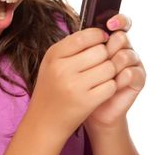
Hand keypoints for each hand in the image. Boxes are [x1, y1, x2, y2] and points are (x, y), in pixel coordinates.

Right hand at [25, 27, 117, 143]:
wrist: (43, 122)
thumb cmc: (51, 89)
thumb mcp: (52, 63)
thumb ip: (71, 47)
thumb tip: (99, 33)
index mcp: (54, 55)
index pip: (84, 36)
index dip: (98, 36)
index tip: (102, 40)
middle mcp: (62, 68)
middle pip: (101, 51)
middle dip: (105, 56)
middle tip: (101, 63)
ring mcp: (74, 86)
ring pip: (109, 68)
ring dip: (110, 72)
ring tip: (101, 77)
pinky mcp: (87, 102)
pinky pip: (111, 86)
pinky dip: (110, 87)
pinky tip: (101, 89)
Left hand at [86, 14, 145, 129]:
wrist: (88, 109)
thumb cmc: (79, 82)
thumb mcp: (76, 60)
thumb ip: (84, 44)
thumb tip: (86, 28)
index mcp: (112, 39)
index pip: (121, 22)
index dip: (119, 20)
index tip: (110, 24)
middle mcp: (125, 48)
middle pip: (121, 38)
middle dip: (108, 48)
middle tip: (98, 60)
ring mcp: (133, 63)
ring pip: (125, 55)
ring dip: (111, 66)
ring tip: (98, 77)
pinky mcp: (138, 79)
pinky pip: (130, 73)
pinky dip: (118, 79)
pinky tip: (111, 85)